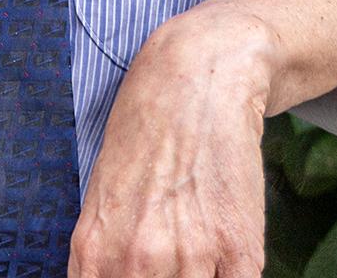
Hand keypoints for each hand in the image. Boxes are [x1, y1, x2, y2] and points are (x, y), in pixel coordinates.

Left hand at [67, 7, 274, 277]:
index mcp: (95, 249)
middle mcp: (139, 257)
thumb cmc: (145, 130)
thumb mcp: (101, 196)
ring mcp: (191, 255)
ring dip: (198, 277)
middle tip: (172, 258)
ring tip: (198, 253)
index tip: (133, 273)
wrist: (198, 79)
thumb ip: (102, 256)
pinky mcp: (241, 250)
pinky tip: (224, 260)